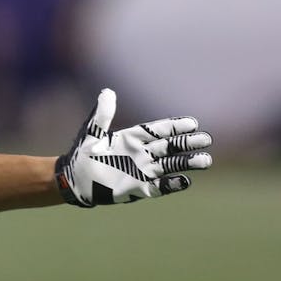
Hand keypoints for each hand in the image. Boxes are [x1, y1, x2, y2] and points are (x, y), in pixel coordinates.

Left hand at [55, 88, 212, 206]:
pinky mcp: (138, 188)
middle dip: (187, 143)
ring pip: (170, 165)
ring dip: (186, 163)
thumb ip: (103, 115)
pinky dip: (171, 184)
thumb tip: (107, 92)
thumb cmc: (84, 154)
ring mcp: (142, 171)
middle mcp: (142, 154)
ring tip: (205, 160)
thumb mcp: (92, 132)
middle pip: (169, 147)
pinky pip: (159, 186)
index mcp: (132, 138)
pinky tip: (185, 181)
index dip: (175, 126)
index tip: (193, 123)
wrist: (75, 179)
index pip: (158, 130)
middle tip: (206, 140)